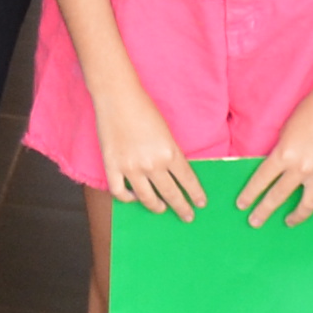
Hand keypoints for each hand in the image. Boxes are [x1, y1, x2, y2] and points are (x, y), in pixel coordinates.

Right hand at [92, 74, 203, 219]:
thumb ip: (170, 153)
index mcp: (170, 153)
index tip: (200, 203)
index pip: (188, 181)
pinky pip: (119, 192)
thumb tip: (173, 174)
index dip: (195, 194)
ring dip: (157, 207)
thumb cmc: (144, 108)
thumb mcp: (166, 132)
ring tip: (161, 208)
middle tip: (187, 216)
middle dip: (182, 207)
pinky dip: (127, 198)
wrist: (117, 96)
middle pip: (171, 193)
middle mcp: (152, 164)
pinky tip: (133, 196)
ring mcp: (130, 167)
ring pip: (147, 198)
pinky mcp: (112, 166)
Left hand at [238, 82, 312, 224]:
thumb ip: (280, 153)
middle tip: (255, 222)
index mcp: (283, 154)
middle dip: (264, 211)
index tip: (242, 205)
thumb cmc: (308, 112)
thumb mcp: (285, 132)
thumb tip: (275, 172)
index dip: (250, 195)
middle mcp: (301, 166)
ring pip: (308, 204)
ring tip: (289, 221)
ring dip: (297, 216)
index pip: (261, 181)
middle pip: (278, 196)